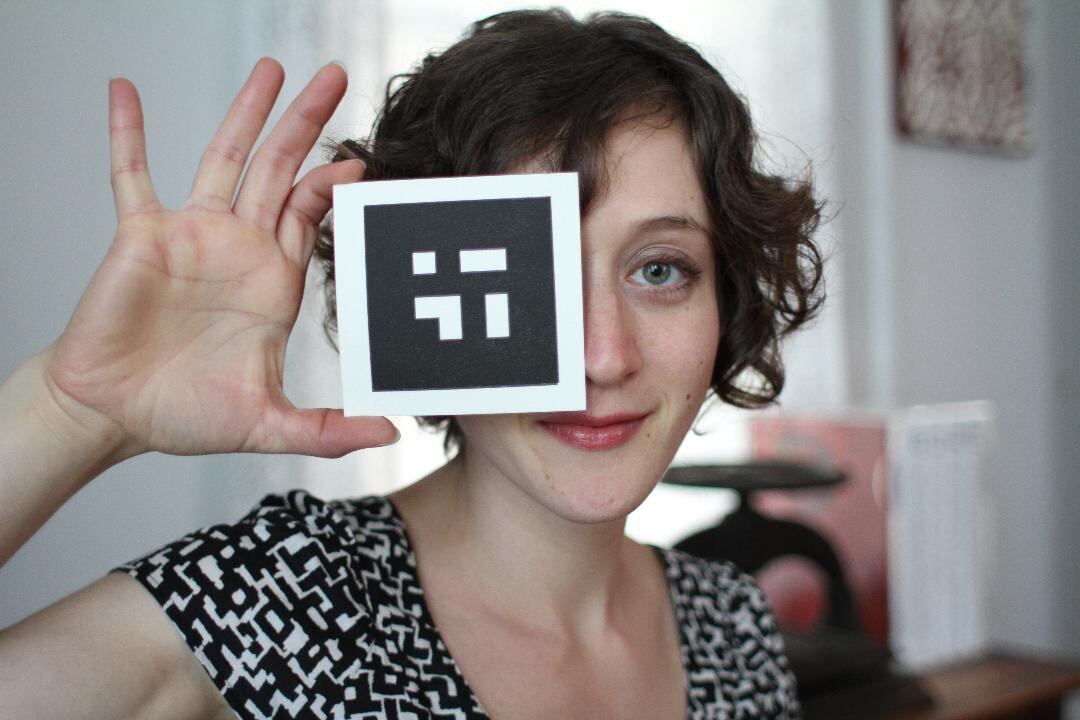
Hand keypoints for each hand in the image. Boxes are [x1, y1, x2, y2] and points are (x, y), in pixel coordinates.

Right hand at [45, 59, 396, 458]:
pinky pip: (132, 173)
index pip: (312, 215)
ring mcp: (191, 235)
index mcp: (274, 281)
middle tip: (335, 76)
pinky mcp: (141, 235)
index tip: (361, 161)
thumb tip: (390, 434)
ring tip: (272, 67)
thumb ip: (328, 430)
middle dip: (307, 124)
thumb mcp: (268, 424)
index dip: (334, 185)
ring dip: (247, 112)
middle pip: (281, 169)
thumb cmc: (186, 415)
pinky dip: (128, 132)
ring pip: (225, 158)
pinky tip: (126, 91)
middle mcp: (239, 247)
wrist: (114, 416)